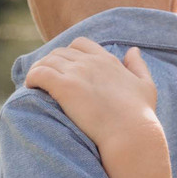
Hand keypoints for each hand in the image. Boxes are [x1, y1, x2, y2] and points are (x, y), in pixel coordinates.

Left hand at [23, 38, 162, 157]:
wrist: (130, 134)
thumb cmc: (140, 116)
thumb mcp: (146, 86)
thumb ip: (138, 66)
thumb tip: (132, 50)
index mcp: (107, 60)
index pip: (80, 44)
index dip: (68, 53)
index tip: (64, 68)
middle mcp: (91, 62)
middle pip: (60, 52)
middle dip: (51, 63)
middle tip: (46, 79)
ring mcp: (77, 73)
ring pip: (47, 60)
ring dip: (39, 70)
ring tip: (35, 84)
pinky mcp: (65, 87)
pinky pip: (39, 73)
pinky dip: (31, 77)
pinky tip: (30, 87)